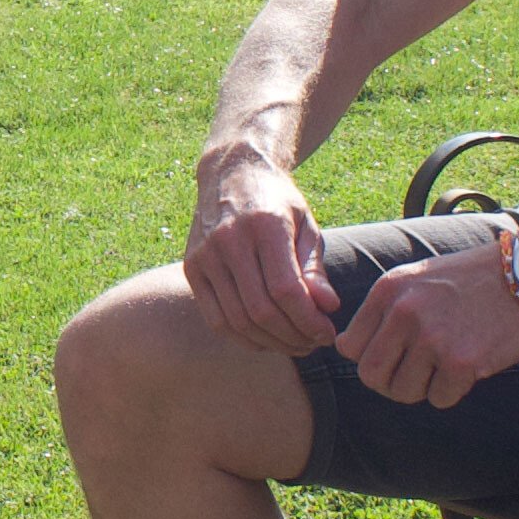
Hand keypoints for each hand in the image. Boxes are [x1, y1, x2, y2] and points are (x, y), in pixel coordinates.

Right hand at [184, 145, 339, 353]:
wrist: (232, 174)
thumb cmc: (278, 202)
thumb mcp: (305, 226)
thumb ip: (314, 268)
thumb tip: (327, 308)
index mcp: (265, 225)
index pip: (285, 289)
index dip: (308, 320)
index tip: (327, 333)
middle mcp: (229, 240)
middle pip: (260, 309)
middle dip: (292, 336)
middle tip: (313, 343)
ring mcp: (205, 255)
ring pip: (237, 319)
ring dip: (270, 342)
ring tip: (294, 344)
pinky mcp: (192, 268)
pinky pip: (215, 318)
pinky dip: (241, 337)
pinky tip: (264, 339)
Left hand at [330, 238, 518, 408]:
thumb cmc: (470, 280)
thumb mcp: (417, 279)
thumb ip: (384, 310)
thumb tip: (349, 349)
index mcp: (388, 291)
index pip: (350, 347)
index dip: (369, 359)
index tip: (392, 357)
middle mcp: (405, 313)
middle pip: (371, 376)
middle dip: (390, 383)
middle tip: (413, 376)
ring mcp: (433, 338)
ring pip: (404, 392)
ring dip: (423, 389)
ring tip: (442, 369)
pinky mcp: (462, 361)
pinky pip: (440, 399)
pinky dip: (452, 392)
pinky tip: (467, 369)